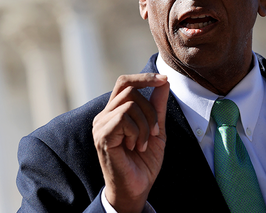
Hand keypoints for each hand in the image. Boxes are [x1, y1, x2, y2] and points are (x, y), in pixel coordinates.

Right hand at [92, 73, 168, 212]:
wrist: (137, 188)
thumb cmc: (144, 162)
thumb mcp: (156, 129)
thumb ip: (158, 106)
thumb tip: (164, 82)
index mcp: (115, 112)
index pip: (125, 83)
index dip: (145, 78)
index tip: (164, 80)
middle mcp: (104, 115)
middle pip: (130, 90)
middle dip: (151, 109)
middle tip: (155, 132)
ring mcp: (101, 125)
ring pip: (130, 104)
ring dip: (146, 124)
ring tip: (143, 144)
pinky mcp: (102, 136)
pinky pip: (124, 118)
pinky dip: (138, 132)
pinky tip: (135, 147)